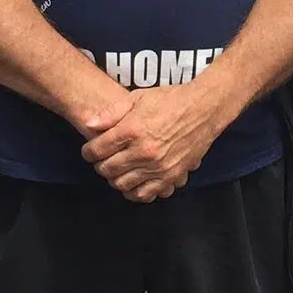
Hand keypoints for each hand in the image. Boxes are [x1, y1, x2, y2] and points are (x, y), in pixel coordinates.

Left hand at [81, 84, 233, 201]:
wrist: (204, 109)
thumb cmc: (170, 100)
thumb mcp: (137, 98)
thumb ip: (111, 113)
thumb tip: (89, 124)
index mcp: (132, 130)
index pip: (97, 150)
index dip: (88, 151)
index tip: (90, 150)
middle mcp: (143, 151)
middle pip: (107, 169)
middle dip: (100, 165)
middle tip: (103, 159)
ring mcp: (157, 166)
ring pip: (122, 184)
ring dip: (114, 179)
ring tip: (117, 170)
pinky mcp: (171, 176)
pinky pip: (144, 194)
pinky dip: (133, 192)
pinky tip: (132, 183)